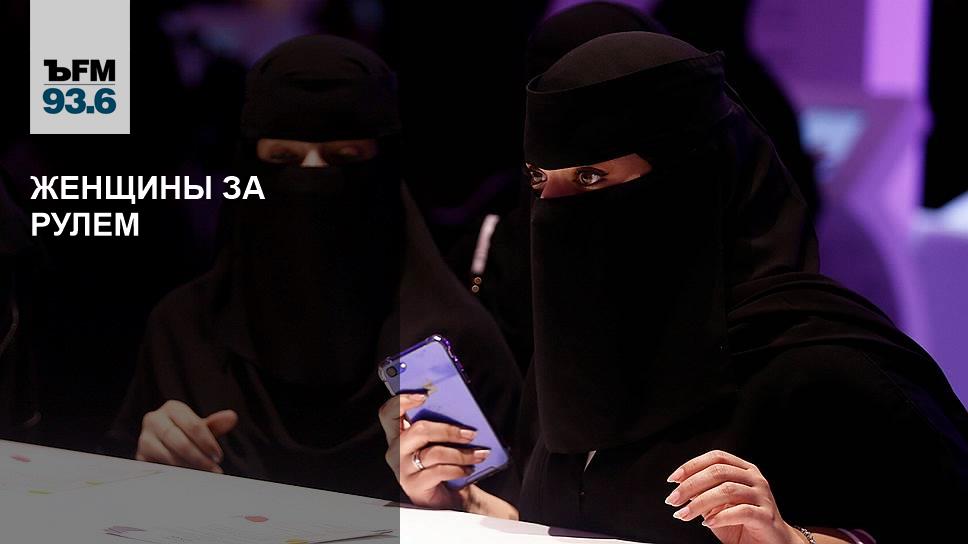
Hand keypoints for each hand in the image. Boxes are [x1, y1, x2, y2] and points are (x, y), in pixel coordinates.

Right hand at [135, 400, 237, 473]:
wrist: (162, 444)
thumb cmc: (184, 433)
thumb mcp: (201, 427)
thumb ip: (215, 424)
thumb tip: (231, 417)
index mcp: (172, 408)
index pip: (193, 425)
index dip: (207, 442)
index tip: (218, 456)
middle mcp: (154, 420)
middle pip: (180, 441)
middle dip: (199, 458)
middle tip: (212, 469)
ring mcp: (144, 438)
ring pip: (168, 455)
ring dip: (187, 467)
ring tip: (201, 474)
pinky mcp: (139, 456)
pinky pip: (157, 467)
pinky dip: (173, 473)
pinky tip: (184, 478)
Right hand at [378, 393, 491, 509]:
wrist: (446, 498)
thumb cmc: (443, 464)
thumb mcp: (439, 442)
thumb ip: (440, 426)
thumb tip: (462, 412)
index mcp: (399, 434)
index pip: (389, 412)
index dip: (402, 401)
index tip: (424, 395)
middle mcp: (396, 450)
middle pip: (418, 430)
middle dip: (449, 430)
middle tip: (471, 433)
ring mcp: (402, 468)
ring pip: (434, 452)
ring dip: (461, 453)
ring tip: (478, 454)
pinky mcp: (413, 485)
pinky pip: (439, 472)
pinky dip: (458, 469)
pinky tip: (468, 469)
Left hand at [665, 450, 804, 543]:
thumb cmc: (742, 523)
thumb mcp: (718, 505)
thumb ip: (704, 493)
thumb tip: (681, 486)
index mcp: (744, 469)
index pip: (716, 457)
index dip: (692, 465)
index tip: (673, 480)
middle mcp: (755, 478)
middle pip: (718, 472)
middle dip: (690, 485)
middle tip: (672, 500)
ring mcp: (762, 496)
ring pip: (727, 490)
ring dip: (700, 503)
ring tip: (684, 514)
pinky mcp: (766, 515)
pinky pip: (741, 511)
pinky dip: (720, 516)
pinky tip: (707, 523)